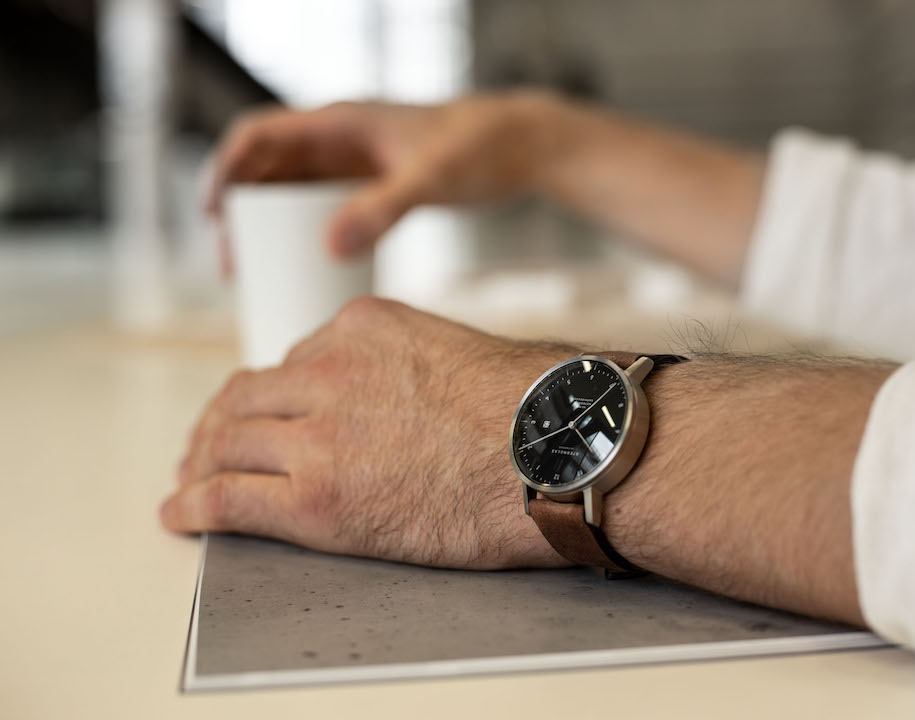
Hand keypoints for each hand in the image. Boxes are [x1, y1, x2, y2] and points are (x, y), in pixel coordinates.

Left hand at [161, 296, 571, 569]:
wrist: (555, 455)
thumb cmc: (532, 412)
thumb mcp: (460, 353)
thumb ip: (411, 364)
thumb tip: (410, 397)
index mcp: (363, 330)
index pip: (294, 358)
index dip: (271, 392)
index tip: (263, 410)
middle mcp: (329, 372)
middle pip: (247, 397)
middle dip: (223, 423)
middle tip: (209, 446)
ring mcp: (317, 435)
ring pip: (227, 443)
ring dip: (201, 463)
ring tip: (191, 482)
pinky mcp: (315, 499)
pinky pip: (228, 498)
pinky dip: (195, 506)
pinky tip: (181, 514)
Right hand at [206, 91, 564, 269]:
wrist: (521, 145)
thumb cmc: (478, 148)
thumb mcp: (431, 179)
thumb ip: (383, 209)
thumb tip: (330, 246)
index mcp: (339, 121)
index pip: (257, 135)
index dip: (224, 170)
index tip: (213, 217)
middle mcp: (338, 138)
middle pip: (265, 170)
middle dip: (240, 213)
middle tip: (232, 266)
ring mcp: (354, 162)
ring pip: (289, 192)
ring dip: (267, 228)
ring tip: (255, 274)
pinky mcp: (372, 184)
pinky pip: (321, 208)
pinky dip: (303, 234)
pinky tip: (304, 268)